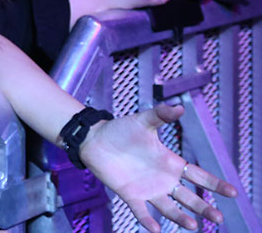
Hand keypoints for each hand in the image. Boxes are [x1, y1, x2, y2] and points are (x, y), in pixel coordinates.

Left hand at [79, 103, 236, 231]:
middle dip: (204, 207)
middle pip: (189, 197)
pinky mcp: (130, 194)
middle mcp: (163, 179)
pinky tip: (156, 229)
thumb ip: (161, 115)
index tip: (233, 193)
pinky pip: (141, 211)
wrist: (94, 138)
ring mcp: (147, 189)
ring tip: (193, 226)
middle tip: (219, 218)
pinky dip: (148, 220)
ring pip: (169, 208)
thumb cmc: (120, 129)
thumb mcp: (143, 121)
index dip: (215, 184)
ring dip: (181, 217)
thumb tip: (179, 108)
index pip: (198, 176)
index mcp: (170, 163)